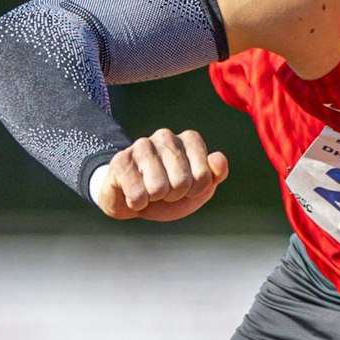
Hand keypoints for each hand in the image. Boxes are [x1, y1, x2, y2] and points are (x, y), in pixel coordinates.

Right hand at [92, 128, 229, 221]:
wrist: (132, 201)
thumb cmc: (169, 194)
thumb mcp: (198, 190)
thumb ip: (214, 175)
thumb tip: (218, 158)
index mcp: (189, 140)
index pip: (204, 175)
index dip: (195, 190)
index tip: (186, 187)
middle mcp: (166, 136)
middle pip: (182, 182)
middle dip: (174, 195)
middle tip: (165, 191)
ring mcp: (142, 145)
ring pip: (159, 188)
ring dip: (155, 199)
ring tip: (149, 190)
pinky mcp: (120, 160)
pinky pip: (138, 195)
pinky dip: (137, 203)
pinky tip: (134, 193)